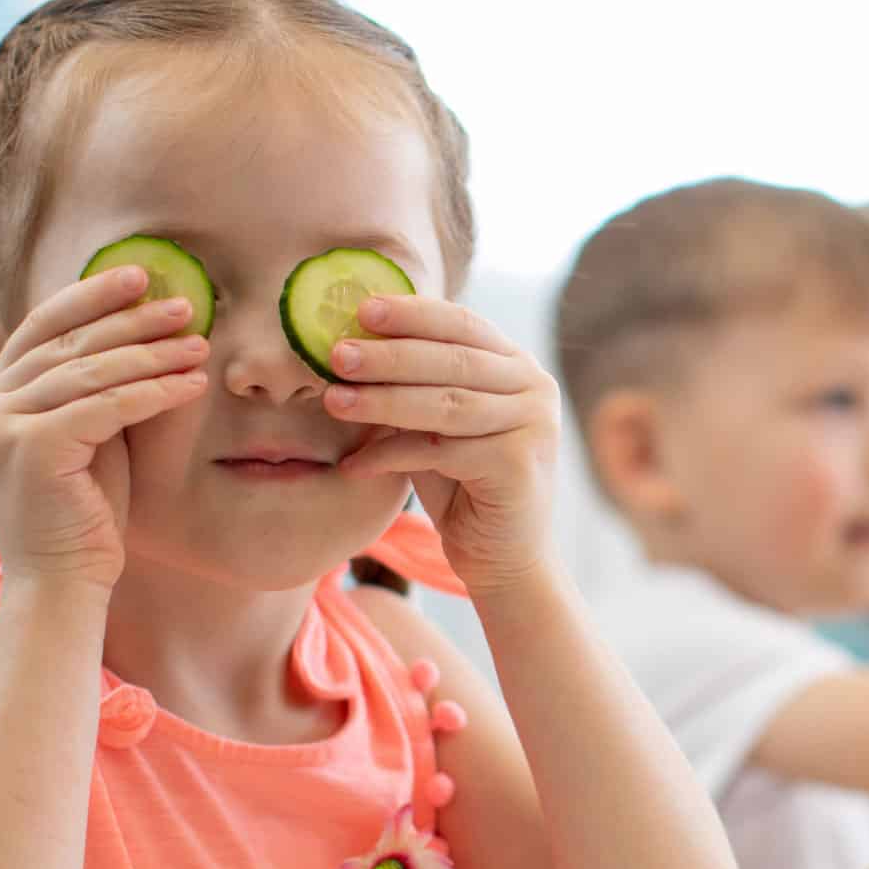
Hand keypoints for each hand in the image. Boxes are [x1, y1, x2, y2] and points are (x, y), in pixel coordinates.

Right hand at [0, 266, 208, 590]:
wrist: (63, 582)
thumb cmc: (82, 513)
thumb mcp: (84, 434)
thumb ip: (87, 385)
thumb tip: (124, 328)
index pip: (41, 326)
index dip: (90, 296)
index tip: (139, 276)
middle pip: (69, 343)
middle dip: (131, 320)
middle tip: (184, 305)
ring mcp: (3, 424)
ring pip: (92, 371)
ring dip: (153, 353)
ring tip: (199, 343)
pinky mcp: (34, 447)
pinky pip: (109, 406)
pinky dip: (156, 391)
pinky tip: (194, 384)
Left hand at [323, 295, 559, 597]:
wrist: (502, 558)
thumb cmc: (462, 486)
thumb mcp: (435, 425)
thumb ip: (413, 386)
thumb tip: (351, 344)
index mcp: (517, 366)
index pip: (463, 324)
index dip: (412, 314)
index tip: (361, 310)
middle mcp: (534, 388)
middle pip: (452, 360)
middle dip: (389, 356)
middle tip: (337, 355)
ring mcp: (532, 425)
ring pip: (445, 404)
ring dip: (383, 401)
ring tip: (334, 401)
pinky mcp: (518, 465)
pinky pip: (441, 451)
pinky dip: (391, 456)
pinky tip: (353, 464)